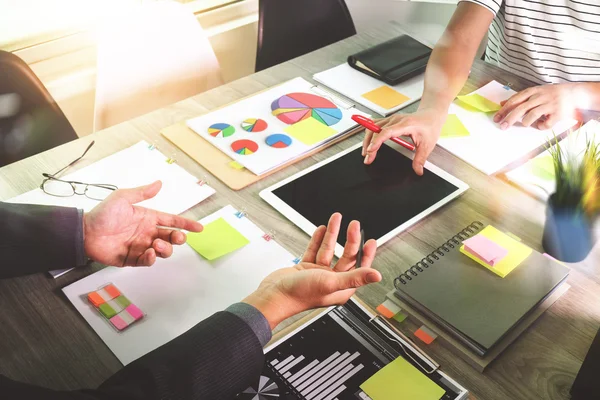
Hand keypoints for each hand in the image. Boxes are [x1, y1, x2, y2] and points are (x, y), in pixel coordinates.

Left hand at [83, 181, 202, 266]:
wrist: (85, 233)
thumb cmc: (103, 214)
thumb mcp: (123, 198)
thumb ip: (142, 193)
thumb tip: (159, 183)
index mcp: (148, 218)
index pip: (172, 221)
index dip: (186, 224)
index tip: (199, 227)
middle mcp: (147, 232)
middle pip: (171, 237)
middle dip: (178, 238)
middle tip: (177, 237)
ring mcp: (141, 246)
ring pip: (163, 251)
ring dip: (166, 249)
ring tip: (157, 245)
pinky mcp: (132, 259)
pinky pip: (147, 261)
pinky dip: (151, 259)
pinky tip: (149, 253)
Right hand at [243, 213, 380, 328]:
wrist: (274, 295)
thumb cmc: (300, 295)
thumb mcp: (331, 283)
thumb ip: (355, 278)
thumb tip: (377, 275)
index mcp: (341, 288)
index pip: (359, 268)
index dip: (366, 254)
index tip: (370, 241)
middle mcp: (331, 280)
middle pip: (345, 256)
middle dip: (350, 239)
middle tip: (354, 224)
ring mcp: (318, 273)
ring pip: (329, 250)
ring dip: (333, 234)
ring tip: (336, 219)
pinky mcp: (305, 268)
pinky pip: (314, 250)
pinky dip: (318, 240)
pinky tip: (322, 230)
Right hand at [362, 108, 444, 174]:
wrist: (431, 115)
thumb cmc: (430, 125)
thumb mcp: (427, 145)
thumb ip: (420, 159)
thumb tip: (417, 171)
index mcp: (405, 125)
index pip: (386, 132)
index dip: (376, 141)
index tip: (371, 151)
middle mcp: (396, 120)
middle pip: (375, 129)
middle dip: (369, 145)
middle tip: (368, 159)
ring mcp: (391, 119)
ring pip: (372, 126)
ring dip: (367, 139)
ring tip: (366, 152)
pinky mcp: (389, 120)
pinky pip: (374, 124)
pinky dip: (370, 133)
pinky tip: (368, 141)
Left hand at [494, 83, 581, 129]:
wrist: (575, 93)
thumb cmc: (551, 94)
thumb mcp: (535, 92)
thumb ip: (519, 98)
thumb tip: (502, 103)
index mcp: (534, 91)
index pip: (515, 100)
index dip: (505, 110)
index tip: (496, 118)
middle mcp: (541, 96)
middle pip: (521, 108)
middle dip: (510, 118)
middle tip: (503, 127)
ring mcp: (550, 104)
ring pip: (532, 115)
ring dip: (525, 122)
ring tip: (525, 123)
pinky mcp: (559, 113)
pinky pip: (546, 123)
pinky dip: (541, 127)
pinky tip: (541, 124)